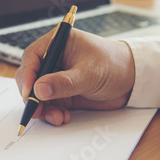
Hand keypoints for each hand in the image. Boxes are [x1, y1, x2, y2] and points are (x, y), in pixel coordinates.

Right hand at [15, 29, 134, 125]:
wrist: (133, 79)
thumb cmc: (114, 64)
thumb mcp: (89, 73)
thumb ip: (63, 82)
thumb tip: (39, 89)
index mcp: (58, 43)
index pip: (32, 56)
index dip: (27, 75)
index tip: (29, 92)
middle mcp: (54, 59)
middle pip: (30, 77)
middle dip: (31, 95)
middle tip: (36, 110)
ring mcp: (57, 77)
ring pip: (37, 94)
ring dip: (42, 108)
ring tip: (56, 117)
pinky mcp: (62, 93)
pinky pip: (48, 104)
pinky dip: (51, 113)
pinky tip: (62, 117)